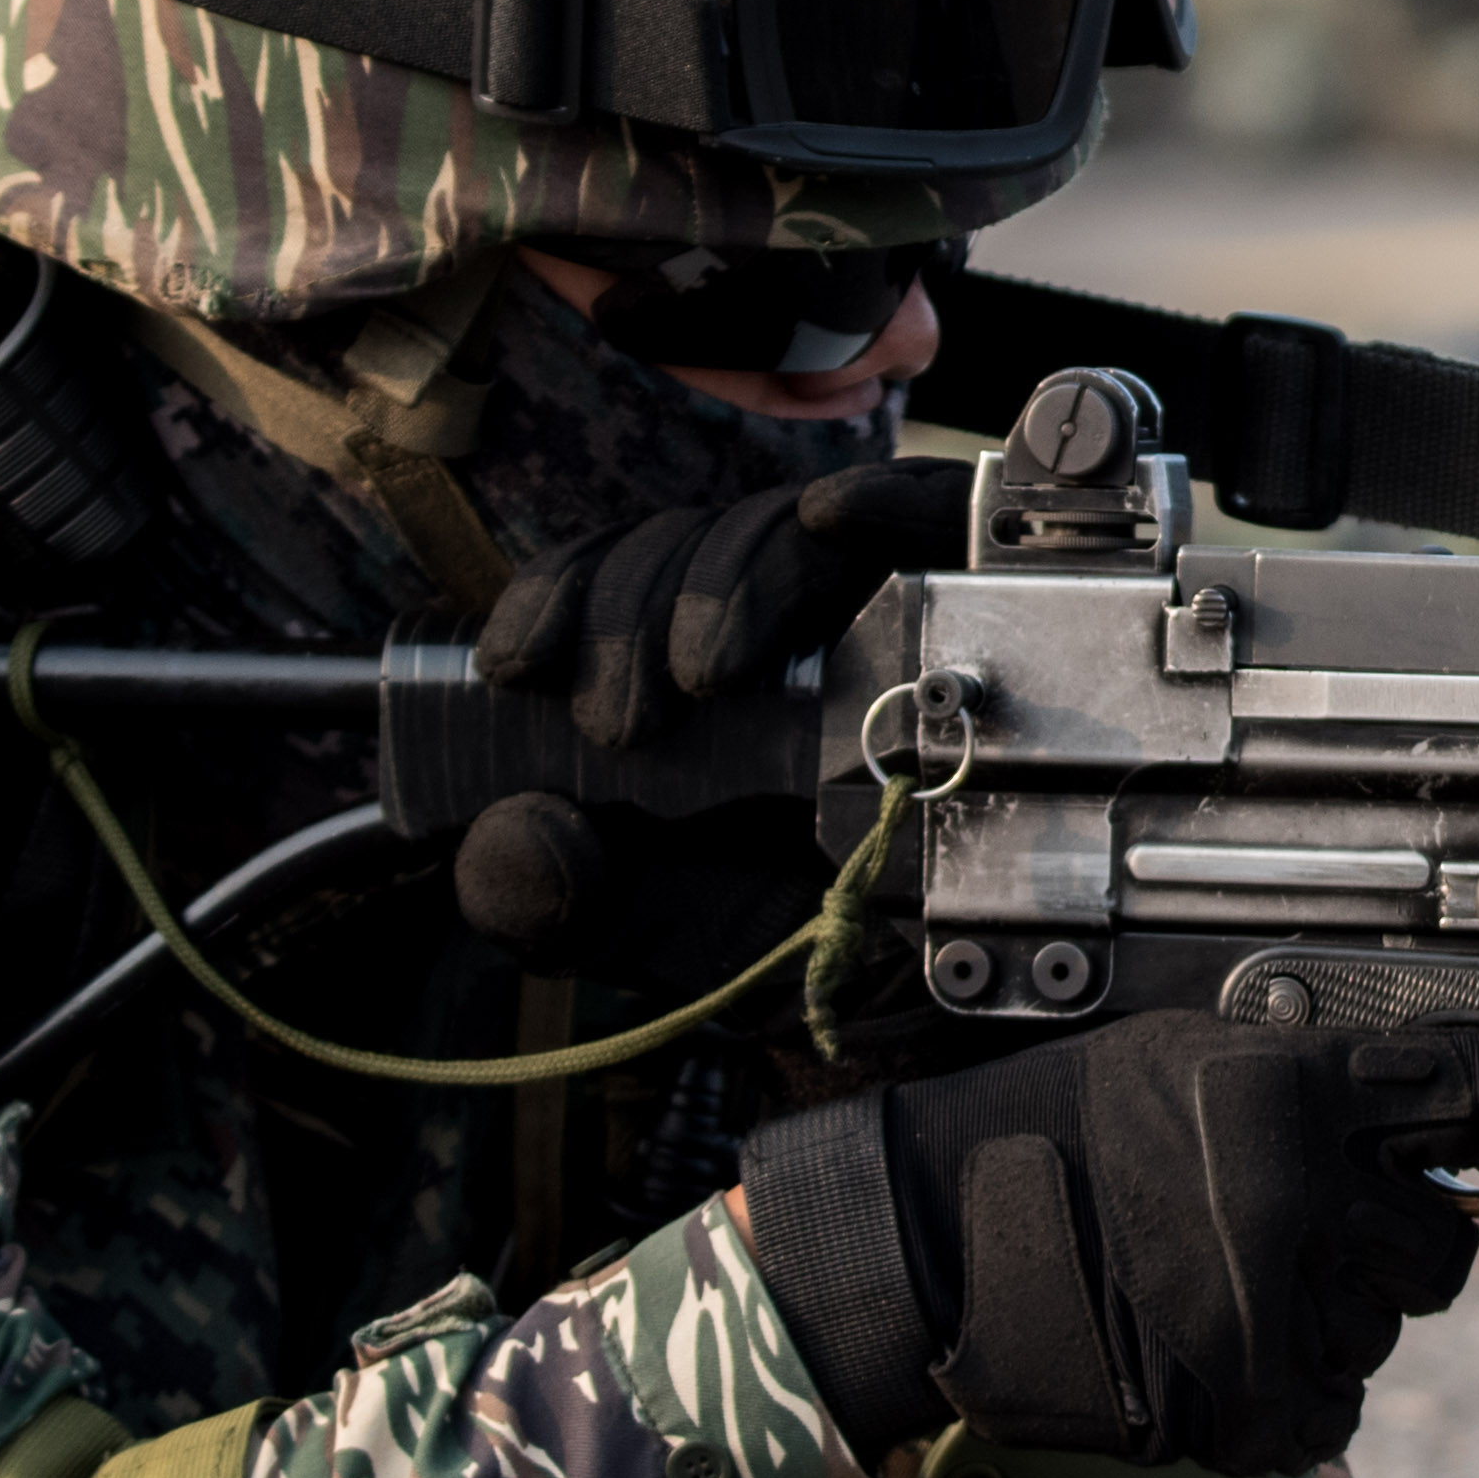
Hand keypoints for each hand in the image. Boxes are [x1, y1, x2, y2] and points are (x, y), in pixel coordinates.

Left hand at [456, 463, 969, 952]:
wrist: (952, 977)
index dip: (557, 594)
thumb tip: (515, 830)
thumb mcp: (661, 930)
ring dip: (729, 582)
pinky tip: (833, 514)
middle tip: (624, 723)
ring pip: (783, 524)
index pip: (607, 577)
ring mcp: (867, 595)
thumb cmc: (807, 933)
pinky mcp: (963, 587)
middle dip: (629, 614)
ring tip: (707, 674)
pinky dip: (881, 500)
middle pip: (685, 542)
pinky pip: (927, 514)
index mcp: (684, 668)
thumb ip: (555, 904)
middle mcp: (770, 616)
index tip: (516, 665)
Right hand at [747, 1022, 1478, 1474]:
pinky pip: (1328, 1413)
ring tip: (1215, 1286)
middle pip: (1445, 1254)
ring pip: (1382, 1338)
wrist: (925, 1243)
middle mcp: (1301, 1199)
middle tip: (1300, 1236)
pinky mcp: (1247, 1408)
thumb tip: (1445, 1118)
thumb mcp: (1193, 1060)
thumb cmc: (1050, 1132)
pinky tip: (1206, 1351)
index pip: (1475, 1090)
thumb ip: (1322, 1088)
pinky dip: (1287, 1397)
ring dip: (1328, 1325)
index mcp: (1293, 1092)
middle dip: (1394, 1251)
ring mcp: (1276, 1313)